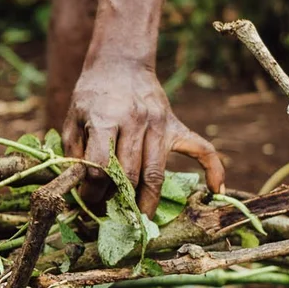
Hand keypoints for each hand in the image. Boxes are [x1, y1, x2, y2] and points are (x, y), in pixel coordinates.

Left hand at [63, 64, 225, 213]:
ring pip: (156, 173)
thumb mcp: (73, 119)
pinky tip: (215, 190)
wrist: (120, 64)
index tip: (86, 203)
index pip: (100, 167)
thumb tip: (77, 190)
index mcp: (106, 119)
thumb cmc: (93, 95)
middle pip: (129, 175)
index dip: (91, 191)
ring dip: (147, 202)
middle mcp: (136, 122)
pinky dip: (213, 169)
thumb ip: (73, 153)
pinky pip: (202, 149)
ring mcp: (160, 124)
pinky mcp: (176, 126)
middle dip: (117, 202)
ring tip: (139, 223)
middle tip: (110, 217)